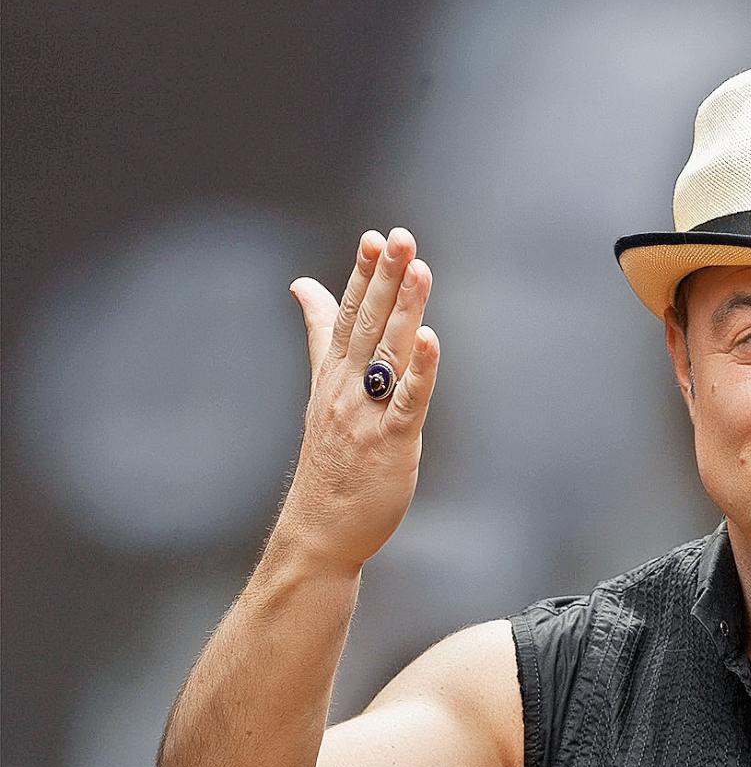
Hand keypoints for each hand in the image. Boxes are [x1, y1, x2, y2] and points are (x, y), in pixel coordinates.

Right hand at [285, 226, 439, 572]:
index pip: (349, 314)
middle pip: (369, 324)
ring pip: (389, 354)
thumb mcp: (323, 388)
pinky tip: (431, 340)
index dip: (364, 275)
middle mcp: (348, 388)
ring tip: (419, 270)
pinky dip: (420, 370)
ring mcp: (367, 415)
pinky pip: (407, 401)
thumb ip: (320, 333)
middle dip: (386, 279)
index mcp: (335, 374)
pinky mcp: (391, 443)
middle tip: (401, 238)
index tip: (375, 238)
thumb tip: (304, 284)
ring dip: (405, 310)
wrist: (320, 528)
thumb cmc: (330, 460)